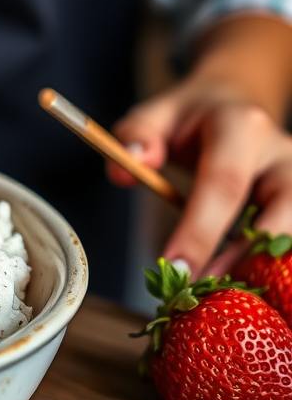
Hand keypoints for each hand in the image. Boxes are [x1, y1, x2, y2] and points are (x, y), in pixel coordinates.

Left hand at [110, 14, 291, 279]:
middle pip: (276, 217)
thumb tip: (123, 169)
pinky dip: (266, 271)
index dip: (200, 230)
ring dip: (259, 273)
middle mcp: (283, 155)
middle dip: (240, 262)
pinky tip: (237, 287)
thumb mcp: (156, 112)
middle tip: (201, 295)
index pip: (224, 184)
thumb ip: (136, 136)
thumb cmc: (191, 116)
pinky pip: (289, 244)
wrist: (234, 102)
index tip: (173, 266)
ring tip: (218, 297)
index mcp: (242, 127)